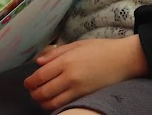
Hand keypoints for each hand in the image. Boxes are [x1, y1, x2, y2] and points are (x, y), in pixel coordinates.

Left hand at [24, 37, 147, 109]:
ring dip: (43, 103)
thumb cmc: (101, 49)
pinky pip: (66, 105)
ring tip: (41, 99)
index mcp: (66, 61)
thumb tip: (38, 62)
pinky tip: (54, 102)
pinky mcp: (86, 97)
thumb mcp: (77, 45)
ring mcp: (78, 89)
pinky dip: (56, 106)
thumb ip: (56, 54)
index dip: (30, 82)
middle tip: (32, 92)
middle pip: (43, 91)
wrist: (124, 60)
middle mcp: (70, 77)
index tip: (27, 83)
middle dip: (34, 94)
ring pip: (53, 102)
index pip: (40, 76)